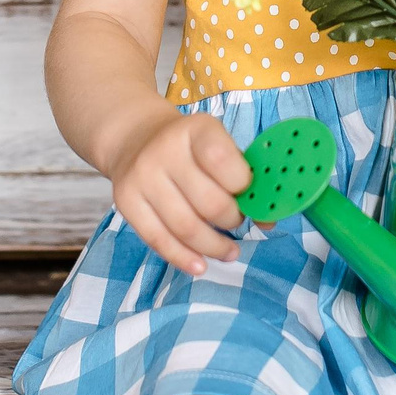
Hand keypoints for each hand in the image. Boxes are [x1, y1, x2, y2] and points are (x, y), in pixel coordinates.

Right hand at [106, 109, 253, 276]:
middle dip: (232, 220)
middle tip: (238, 223)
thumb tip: (269, 220)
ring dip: (214, 246)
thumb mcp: (217, 145)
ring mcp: (142, 176)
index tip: (252, 197)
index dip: (243, 186)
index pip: (222, 160)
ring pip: (185, 227)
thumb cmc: (189, 147)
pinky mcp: (126, 201)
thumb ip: (242, 176)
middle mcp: (165, 150)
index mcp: (196, 129)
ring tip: (229, 251)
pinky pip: (158, 240)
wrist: (135, 138)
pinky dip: (183, 258)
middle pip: (209, 202)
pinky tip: (201, 265)